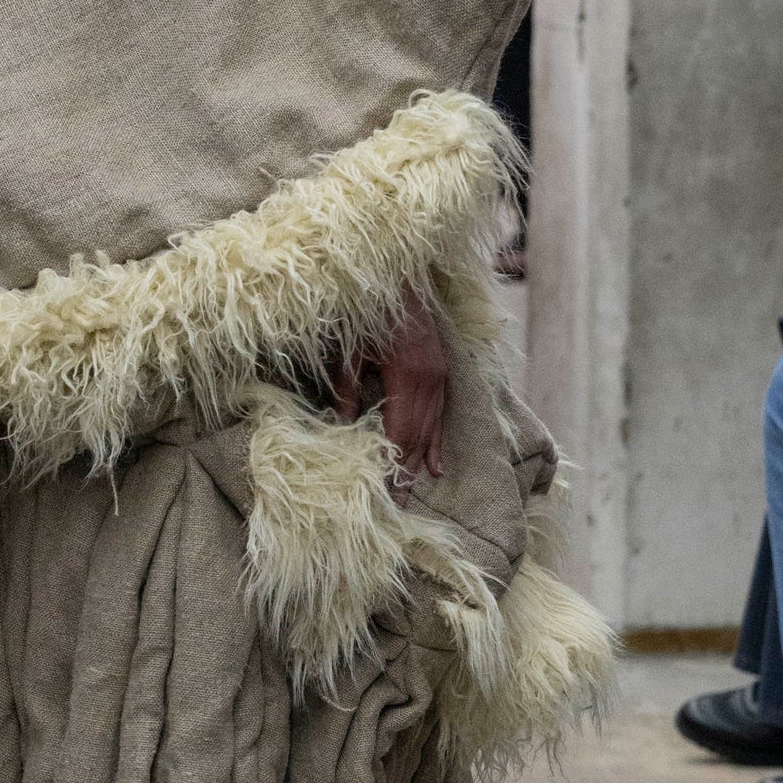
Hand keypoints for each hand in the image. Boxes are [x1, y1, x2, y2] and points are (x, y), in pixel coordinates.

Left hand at [334, 284, 448, 491]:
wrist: (400, 276)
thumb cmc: (369, 309)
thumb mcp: (351, 350)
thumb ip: (346, 391)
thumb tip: (338, 427)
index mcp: (408, 377)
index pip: (399, 433)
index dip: (391, 465)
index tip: (382, 493)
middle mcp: (431, 381)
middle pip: (417, 438)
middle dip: (405, 473)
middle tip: (394, 506)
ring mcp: (441, 376)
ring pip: (432, 430)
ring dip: (419, 463)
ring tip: (409, 492)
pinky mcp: (443, 371)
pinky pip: (443, 415)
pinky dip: (437, 442)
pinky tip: (436, 467)